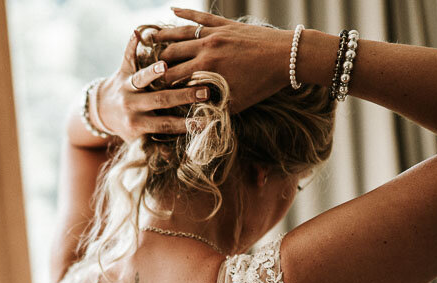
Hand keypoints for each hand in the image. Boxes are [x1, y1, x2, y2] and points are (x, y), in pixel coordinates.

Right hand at [92, 29, 209, 141]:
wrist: (101, 112)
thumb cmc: (121, 85)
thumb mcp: (124, 69)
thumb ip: (132, 52)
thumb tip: (139, 31)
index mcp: (128, 85)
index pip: (141, 77)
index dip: (152, 72)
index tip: (166, 66)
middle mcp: (131, 105)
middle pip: (159, 100)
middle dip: (183, 96)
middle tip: (206, 92)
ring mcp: (135, 125)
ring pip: (162, 125)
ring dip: (185, 124)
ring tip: (205, 122)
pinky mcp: (138, 140)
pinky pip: (155, 146)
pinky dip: (168, 150)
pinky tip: (185, 149)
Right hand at [156, 8, 291, 111]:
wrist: (287, 57)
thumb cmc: (263, 84)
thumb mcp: (237, 103)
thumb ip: (214, 108)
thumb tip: (196, 116)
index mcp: (208, 69)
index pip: (173, 76)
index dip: (161, 84)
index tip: (152, 89)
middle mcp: (207, 47)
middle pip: (172, 53)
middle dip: (158, 61)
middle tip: (149, 67)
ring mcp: (216, 33)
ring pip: (182, 32)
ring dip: (164, 35)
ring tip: (150, 38)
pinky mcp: (225, 23)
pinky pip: (200, 16)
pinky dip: (185, 13)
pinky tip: (172, 10)